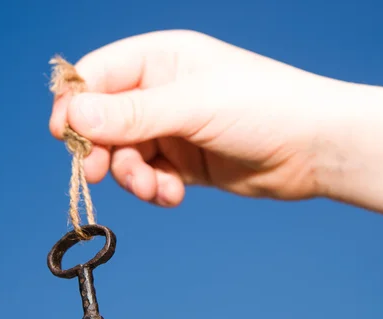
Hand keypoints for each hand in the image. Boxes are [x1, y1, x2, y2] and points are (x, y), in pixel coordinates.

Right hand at [49, 29, 346, 206]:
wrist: (315, 147)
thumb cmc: (265, 108)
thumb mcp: (194, 106)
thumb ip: (133, 113)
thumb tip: (74, 113)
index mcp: (161, 60)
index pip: (98, 76)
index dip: (76, 105)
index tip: (66, 136)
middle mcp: (162, 91)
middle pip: (105, 120)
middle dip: (103, 149)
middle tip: (101, 174)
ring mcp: (173, 128)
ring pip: (126, 153)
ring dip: (132, 175)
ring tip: (154, 188)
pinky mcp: (184, 161)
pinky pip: (150, 175)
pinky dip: (154, 189)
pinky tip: (173, 194)